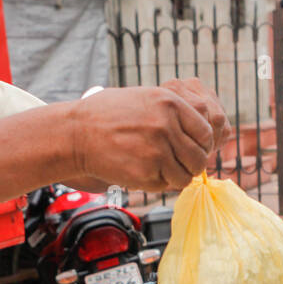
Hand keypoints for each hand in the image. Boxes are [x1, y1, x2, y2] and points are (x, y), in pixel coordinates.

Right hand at [67, 81, 228, 191]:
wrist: (76, 132)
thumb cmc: (108, 115)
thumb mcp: (146, 98)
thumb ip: (175, 113)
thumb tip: (202, 134)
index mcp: (171, 104)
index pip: (206, 132)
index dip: (202, 145)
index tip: (194, 150)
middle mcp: (167, 126)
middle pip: (199, 158)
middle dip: (191, 165)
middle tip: (179, 165)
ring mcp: (157, 151)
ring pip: (185, 177)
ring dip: (176, 177)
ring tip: (160, 170)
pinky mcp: (145, 173)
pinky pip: (165, 185)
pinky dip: (158, 183)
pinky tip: (143, 171)